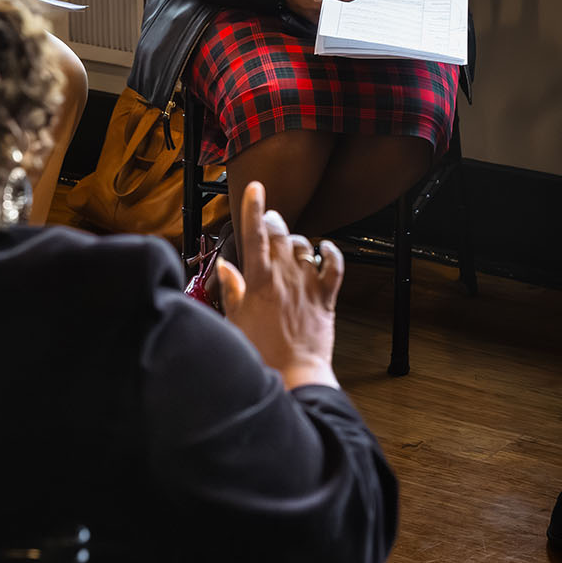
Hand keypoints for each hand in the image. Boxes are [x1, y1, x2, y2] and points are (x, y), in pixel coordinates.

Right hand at [214, 181, 342, 390]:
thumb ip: (232, 290)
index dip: (254, 208)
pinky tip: (326, 248)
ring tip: (289, 247)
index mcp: (259, 282)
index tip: (255, 187)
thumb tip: (226, 267)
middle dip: (273, 220)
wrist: (293, 375)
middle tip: (269, 220)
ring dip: (296, 241)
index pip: (254, 236)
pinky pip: (335, 266)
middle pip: (279, 234)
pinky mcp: (326, 297)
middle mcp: (285, 277)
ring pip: (304, 246)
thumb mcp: (235, 321)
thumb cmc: (260, 353)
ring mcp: (307, 285)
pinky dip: (332, 253)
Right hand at [283, 0, 357, 21]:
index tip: (362, 8)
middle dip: (349, 14)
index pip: (341, 11)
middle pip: (339, 18)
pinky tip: (342, 11)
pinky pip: (329, 22)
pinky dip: (336, 17)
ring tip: (353, 10)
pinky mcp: (315, 23)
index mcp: (319, 5)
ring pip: (335, 22)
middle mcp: (317, 17)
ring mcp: (315, 21)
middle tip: (361, 9)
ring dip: (343, 16)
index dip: (352, 10)